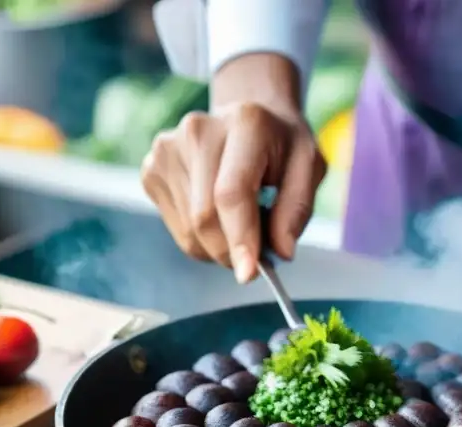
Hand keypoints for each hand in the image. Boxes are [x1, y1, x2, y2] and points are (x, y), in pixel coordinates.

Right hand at [140, 54, 325, 282]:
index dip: (239, 239)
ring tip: (240, 223)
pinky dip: (201, 239)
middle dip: (230, 251)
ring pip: (189, 230)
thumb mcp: (309, 168)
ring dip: (218, 247)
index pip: (231, 193)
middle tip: (254, 257)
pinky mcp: (152, 168)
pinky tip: (217, 215)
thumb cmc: (282, 147)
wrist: (249, 117)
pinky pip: (177, 228)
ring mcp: (167, 148)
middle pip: (204, 217)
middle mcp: (198, 130)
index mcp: (245, 124)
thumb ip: (297, 208)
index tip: (248, 274)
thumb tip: (281, 252)